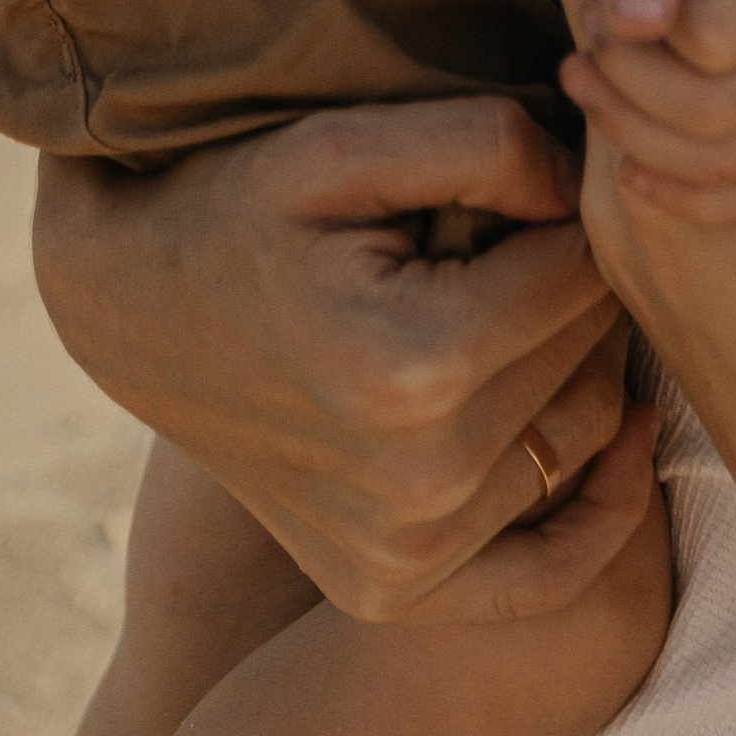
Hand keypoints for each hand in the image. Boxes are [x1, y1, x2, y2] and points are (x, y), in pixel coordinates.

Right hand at [29, 98, 648, 621]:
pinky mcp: (390, 592)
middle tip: (509, 234)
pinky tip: (612, 442)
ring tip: (512, 302)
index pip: (584, 273)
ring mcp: (403, 555)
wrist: (124, 308)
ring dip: (578, 366)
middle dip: (573, 282)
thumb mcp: (341, 144)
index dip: (569, 208)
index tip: (523, 179)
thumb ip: (485, 143)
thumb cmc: (238, 205)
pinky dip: (599, 512)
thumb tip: (589, 194)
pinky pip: (552, 576)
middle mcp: (419, 482)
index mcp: (415, 365)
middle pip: (589, 356)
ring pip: (584, 437)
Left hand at [550, 0, 735, 224]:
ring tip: (585, 76)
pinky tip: (628, 163)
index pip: (708, 37)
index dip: (637, 20)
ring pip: (722, 160)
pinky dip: (681, 190)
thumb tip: (629, 22)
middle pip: (714, 111)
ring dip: (631, 132)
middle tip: (586, 32)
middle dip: (625, 80)